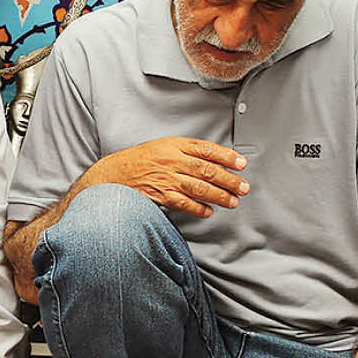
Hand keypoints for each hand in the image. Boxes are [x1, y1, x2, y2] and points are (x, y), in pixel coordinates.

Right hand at [90, 139, 249, 217]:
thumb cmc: (140, 161)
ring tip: (233, 201)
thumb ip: (186, 151)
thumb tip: (213, 161)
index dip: (226, 157)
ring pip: (198, 187)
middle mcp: (171, 161)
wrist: (113, 175)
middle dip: (229, 179)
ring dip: (219, 195)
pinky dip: (198, 208)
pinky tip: (209, 211)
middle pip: (206, 170)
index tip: (241, 164)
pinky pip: (183, 203)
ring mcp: (165, 179)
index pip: (206, 149)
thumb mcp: (162, 146)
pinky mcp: (159, 196)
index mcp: (174, 145)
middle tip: (244, 187)